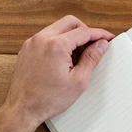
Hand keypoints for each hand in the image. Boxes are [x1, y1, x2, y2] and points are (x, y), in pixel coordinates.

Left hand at [0, 16, 114, 131]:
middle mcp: (42, 39)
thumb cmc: (48, 99)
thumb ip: (91, 58)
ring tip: (78, 55)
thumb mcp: (78, 80)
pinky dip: (58, 41)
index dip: (99, 34)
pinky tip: (64, 58)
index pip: (84, 31)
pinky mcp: (27, 48)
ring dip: (71, 36)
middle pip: (70, 22)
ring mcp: (32, 42)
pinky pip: (46, 36)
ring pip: (58, 27)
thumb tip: (102, 44)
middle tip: (94, 44)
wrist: (23, 109)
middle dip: (85, 30)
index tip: (108, 38)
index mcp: (56, 45)